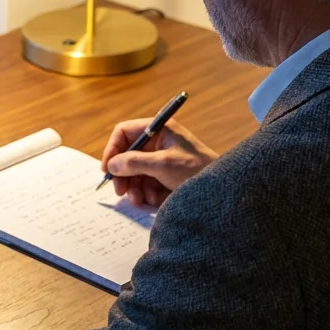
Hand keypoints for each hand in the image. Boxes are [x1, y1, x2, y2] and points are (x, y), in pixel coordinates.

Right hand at [100, 119, 215, 207]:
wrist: (221, 189)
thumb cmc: (196, 169)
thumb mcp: (162, 164)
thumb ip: (134, 163)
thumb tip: (111, 165)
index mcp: (159, 129)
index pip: (124, 132)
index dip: (113, 149)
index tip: (108, 169)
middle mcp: (158, 141)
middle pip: (127, 154)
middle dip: (123, 174)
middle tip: (121, 191)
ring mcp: (161, 158)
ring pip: (135, 171)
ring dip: (134, 187)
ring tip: (139, 200)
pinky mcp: (165, 175)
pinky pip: (147, 182)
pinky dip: (146, 192)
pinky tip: (154, 200)